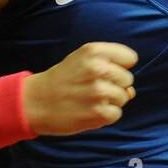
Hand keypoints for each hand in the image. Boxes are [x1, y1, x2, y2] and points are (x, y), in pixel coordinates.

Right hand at [23, 42, 137, 135]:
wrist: (35, 102)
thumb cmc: (62, 79)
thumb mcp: (82, 59)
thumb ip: (110, 65)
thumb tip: (131, 91)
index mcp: (94, 52)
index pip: (130, 58)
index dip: (121, 66)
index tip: (105, 71)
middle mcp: (98, 69)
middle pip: (128, 79)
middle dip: (115, 85)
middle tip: (92, 87)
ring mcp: (99, 92)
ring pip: (124, 97)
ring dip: (110, 101)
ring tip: (89, 99)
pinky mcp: (98, 112)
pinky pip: (116, 114)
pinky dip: (105, 116)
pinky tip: (89, 111)